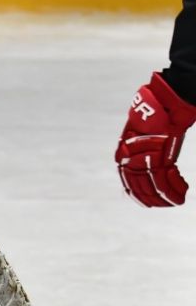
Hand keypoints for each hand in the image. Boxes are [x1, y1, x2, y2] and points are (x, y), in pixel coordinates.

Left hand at [116, 71, 195, 206]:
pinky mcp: (157, 156)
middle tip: (166, 204)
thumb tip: (150, 161)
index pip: (128, 180)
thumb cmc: (158, 114)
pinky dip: (174, 189)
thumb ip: (146, 147)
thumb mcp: (147, 133)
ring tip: (178, 200)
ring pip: (152, 186)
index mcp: (123, 151)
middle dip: (154, 198)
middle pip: (139, 186)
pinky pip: (163, 180)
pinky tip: (182, 193)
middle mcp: (129, 156)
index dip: (139, 193)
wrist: (165, 101)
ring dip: (167, 196)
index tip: (149, 202)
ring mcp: (143, 157)